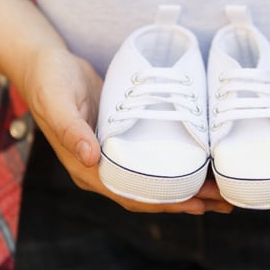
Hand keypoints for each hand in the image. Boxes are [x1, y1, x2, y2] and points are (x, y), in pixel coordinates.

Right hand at [18, 46, 231, 213]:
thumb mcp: (57, 100)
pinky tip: (201, 163)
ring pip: (154, 181)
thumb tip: (91, 158)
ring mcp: (113, 156)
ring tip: (222, 191)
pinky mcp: (122, 140)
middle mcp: (100, 168)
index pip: (130, 195)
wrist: (44, 63)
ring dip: (187, 187)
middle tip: (224, 203)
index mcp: (85, 168)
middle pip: (149, 194)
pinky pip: (153, 160)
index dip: (164, 203)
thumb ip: (71, 129)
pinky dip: (178, 166)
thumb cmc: (49, 80)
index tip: (197, 206)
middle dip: (186, 201)